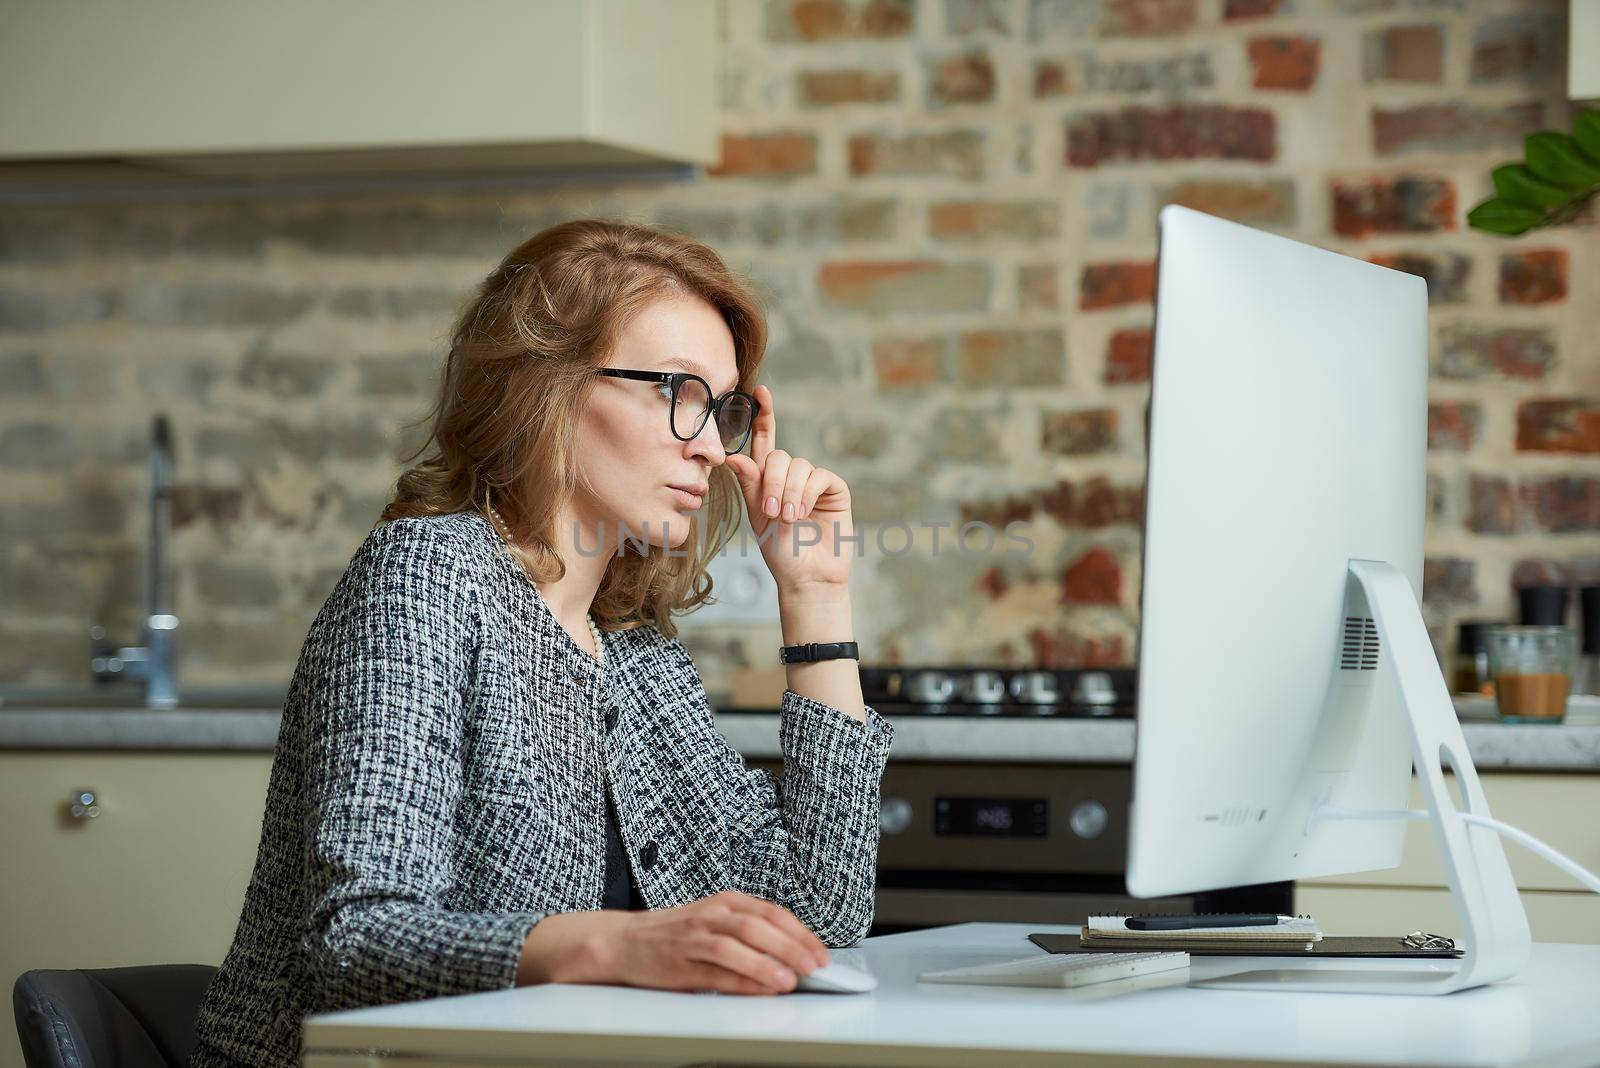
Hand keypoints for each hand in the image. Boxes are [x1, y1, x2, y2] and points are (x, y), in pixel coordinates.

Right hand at [598, 890, 830, 994]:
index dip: (800, 932)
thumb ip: (748, 931)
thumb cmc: (675, 933)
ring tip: (790, 980)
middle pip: (759, 927)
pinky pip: (716, 972)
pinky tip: (759, 990)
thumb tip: (791, 955)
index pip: (772, 912)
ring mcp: (694, 938)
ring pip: (737, 946)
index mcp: (725, 901)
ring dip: (768, 964)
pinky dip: (741, 981)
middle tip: (814, 967)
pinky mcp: (681, 964)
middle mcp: (711, 914)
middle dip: (792, 947)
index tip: (821, 952)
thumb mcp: (714, 919)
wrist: (622, 941)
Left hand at [724, 385, 854, 591]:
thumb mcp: (757, 515)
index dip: (763, 415)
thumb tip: (734, 457)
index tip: (760, 391)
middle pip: (778, 457)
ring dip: (788, 493)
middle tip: (771, 512)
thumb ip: (750, 484)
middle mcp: (791, 476)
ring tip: (788, 518)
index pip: (765, 441)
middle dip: (772, 483)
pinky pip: (817, 477)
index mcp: (768, 479)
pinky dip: (806, 494)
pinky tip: (802, 513)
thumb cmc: (780, 551)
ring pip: (797, 466)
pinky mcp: (834, 489)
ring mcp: (814, 481)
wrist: (806, 576)